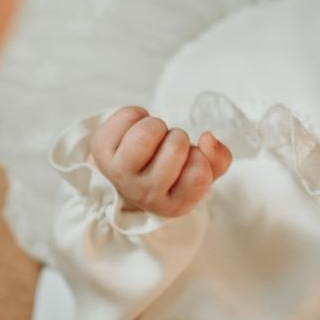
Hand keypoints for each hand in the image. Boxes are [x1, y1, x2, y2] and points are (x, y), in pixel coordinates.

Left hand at [91, 106, 230, 217]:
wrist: (124, 176)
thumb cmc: (168, 173)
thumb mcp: (200, 172)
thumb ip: (218, 159)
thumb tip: (208, 137)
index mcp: (173, 205)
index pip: (199, 174)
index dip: (199, 157)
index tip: (188, 161)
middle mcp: (144, 195)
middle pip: (176, 147)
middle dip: (178, 137)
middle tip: (168, 147)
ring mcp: (119, 173)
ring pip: (147, 132)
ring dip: (157, 125)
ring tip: (152, 137)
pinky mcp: (101, 151)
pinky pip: (128, 116)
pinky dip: (137, 114)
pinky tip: (134, 130)